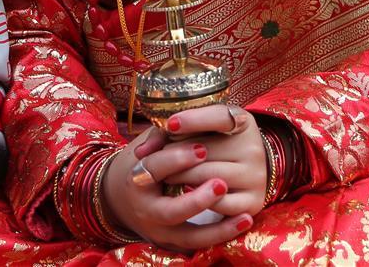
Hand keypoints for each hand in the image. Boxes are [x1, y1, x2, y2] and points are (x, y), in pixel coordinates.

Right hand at [100, 124, 253, 252]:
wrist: (125, 198)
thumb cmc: (145, 162)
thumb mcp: (149, 144)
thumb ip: (165, 134)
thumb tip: (176, 125)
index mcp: (136, 179)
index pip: (156, 169)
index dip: (178, 159)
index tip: (202, 149)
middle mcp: (146, 210)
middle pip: (171, 211)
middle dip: (197, 199)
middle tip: (221, 182)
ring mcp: (160, 231)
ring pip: (189, 235)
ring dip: (217, 226)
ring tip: (240, 211)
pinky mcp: (174, 243)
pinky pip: (199, 244)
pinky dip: (221, 234)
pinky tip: (243, 221)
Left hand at [137, 104, 267, 219]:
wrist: (244, 169)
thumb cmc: (214, 144)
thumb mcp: (201, 129)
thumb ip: (172, 132)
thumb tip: (142, 152)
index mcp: (243, 121)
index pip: (220, 117)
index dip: (194, 119)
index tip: (170, 124)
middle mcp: (254, 147)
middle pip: (207, 151)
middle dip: (177, 156)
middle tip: (159, 163)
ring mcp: (256, 175)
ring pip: (208, 179)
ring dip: (182, 178)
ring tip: (168, 177)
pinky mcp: (254, 202)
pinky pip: (219, 205)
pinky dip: (200, 200)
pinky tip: (188, 192)